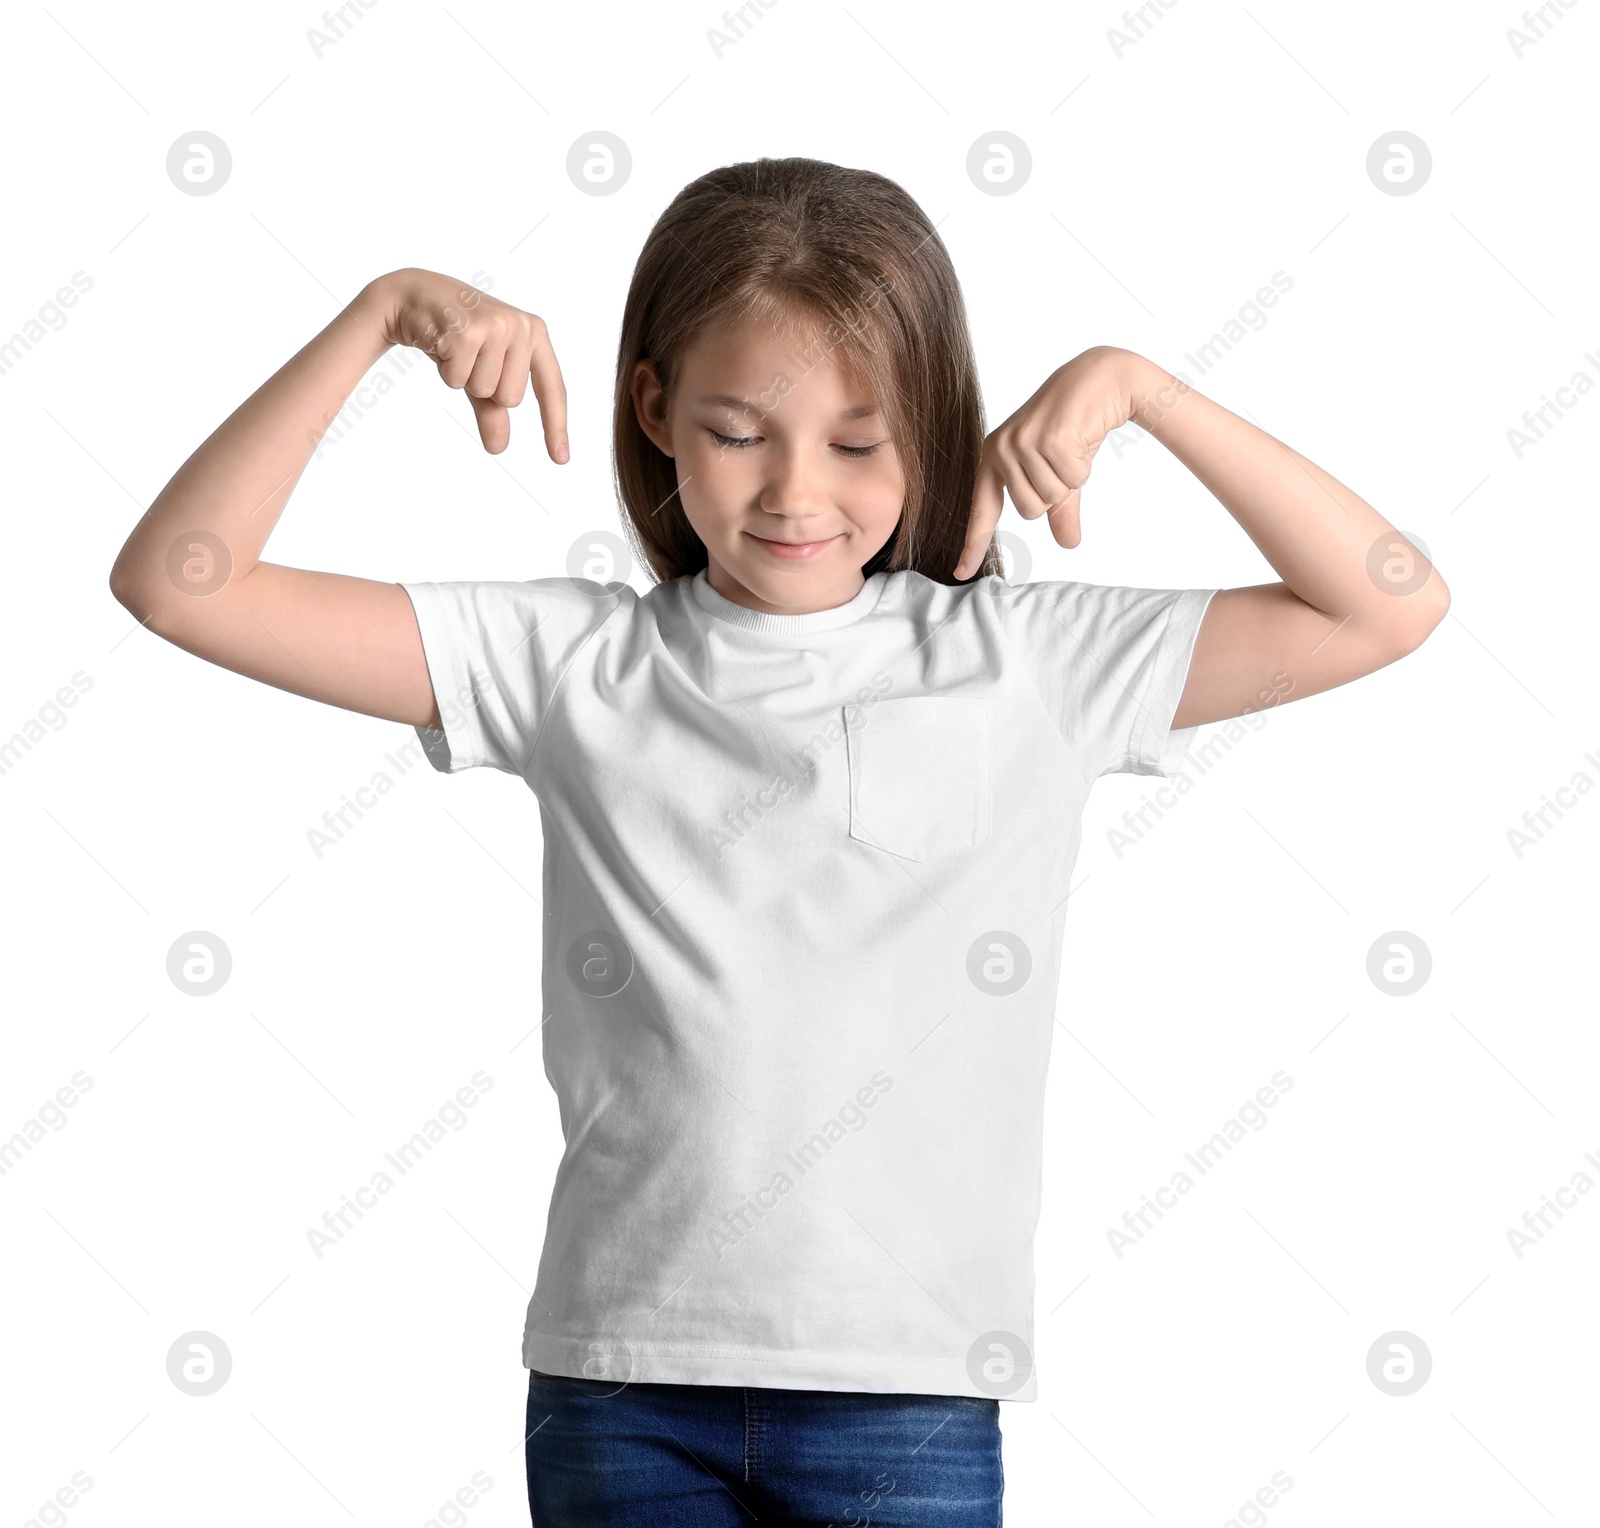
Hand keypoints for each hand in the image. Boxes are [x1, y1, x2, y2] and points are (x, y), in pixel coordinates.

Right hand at [367, 268, 567, 457]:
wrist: (414, 296)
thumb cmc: (456, 335)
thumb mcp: (481, 373)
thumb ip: (494, 410)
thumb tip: (499, 448)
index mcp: (534, 333)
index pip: (552, 388)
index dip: (556, 426)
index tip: (560, 459)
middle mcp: (521, 327)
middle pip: (511, 398)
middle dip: (483, 388)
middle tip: (469, 357)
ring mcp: (496, 327)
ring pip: (485, 390)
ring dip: (463, 378)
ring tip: (455, 348)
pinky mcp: (467, 332)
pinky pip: (459, 380)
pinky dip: (446, 370)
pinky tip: (442, 344)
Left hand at [954, 345, 1150, 578]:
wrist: (1100, 378)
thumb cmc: (1075, 425)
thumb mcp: (1060, 471)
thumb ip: (1059, 509)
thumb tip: (1068, 544)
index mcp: (993, 457)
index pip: (982, 510)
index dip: (973, 543)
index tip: (962, 573)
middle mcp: (1000, 450)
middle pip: (1029, 511)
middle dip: (1056, 494)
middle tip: (1063, 459)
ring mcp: (1021, 443)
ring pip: (1050, 497)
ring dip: (1071, 479)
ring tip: (1072, 446)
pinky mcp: (1047, 438)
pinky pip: (1072, 480)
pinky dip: (1084, 465)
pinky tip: (1082, 438)